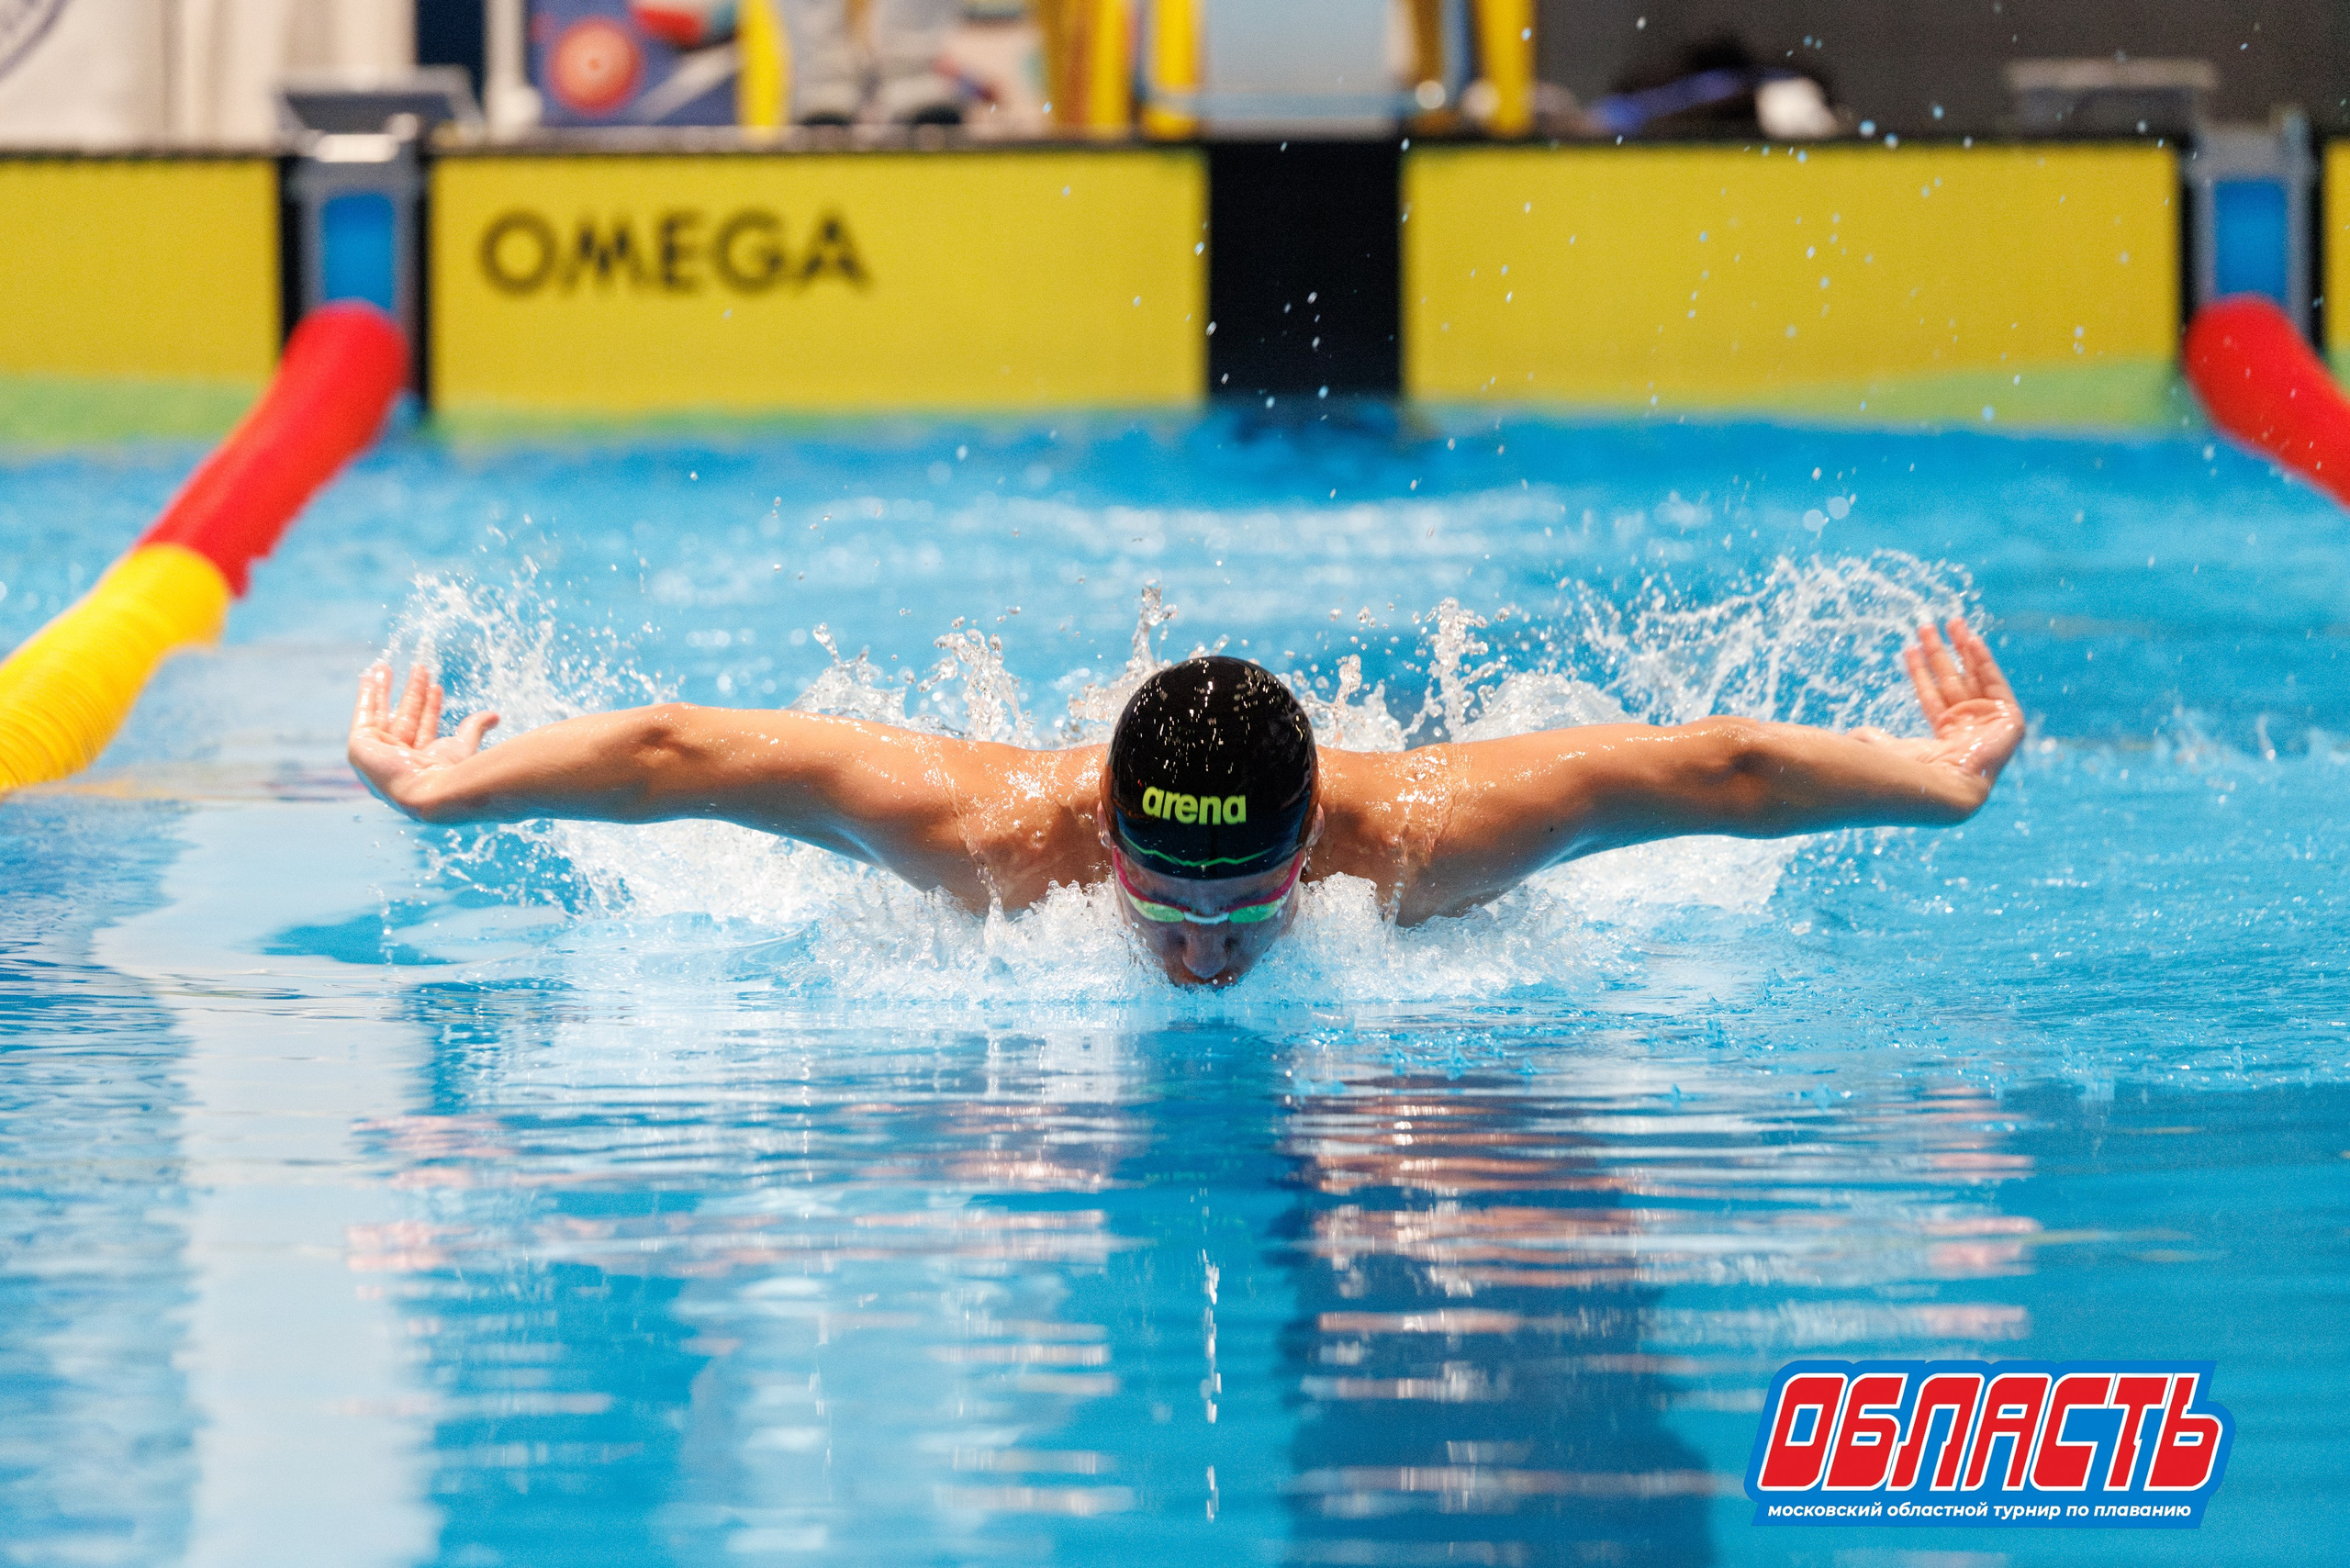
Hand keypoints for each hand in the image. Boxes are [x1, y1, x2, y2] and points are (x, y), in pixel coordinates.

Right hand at [348, 662, 498, 819]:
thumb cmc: (449, 773)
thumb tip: (495, 716)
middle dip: (411, 692)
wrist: (429, 790)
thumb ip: (474, 729)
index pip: (427, 727)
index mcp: (422, 763)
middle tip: (418, 668)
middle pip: (405, 717)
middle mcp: (398, 759)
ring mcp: (378, 754)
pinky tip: (370, 676)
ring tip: (387, 665)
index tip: (437, 686)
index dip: (432, 706)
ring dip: (385, 688)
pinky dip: (365, 695)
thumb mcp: (463, 746)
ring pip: (383, 713)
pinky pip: (363, 715)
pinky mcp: (360, 746)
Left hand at [1855, 619, 2023, 797]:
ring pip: (1974, 677)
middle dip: (1941, 653)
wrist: (1942, 788)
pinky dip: (1984, 661)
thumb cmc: (1912, 774)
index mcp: (1943, 740)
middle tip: (1927, 627)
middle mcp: (1967, 731)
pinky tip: (1971, 639)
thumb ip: (1875, 739)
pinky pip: (1996, 684)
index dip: (1920, 672)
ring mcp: (1988, 726)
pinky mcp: (2009, 721)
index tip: (1908, 648)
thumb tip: (1854, 734)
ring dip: (1963, 649)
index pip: (1931, 697)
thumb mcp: (1887, 751)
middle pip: (1953, 682)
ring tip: (1951, 622)